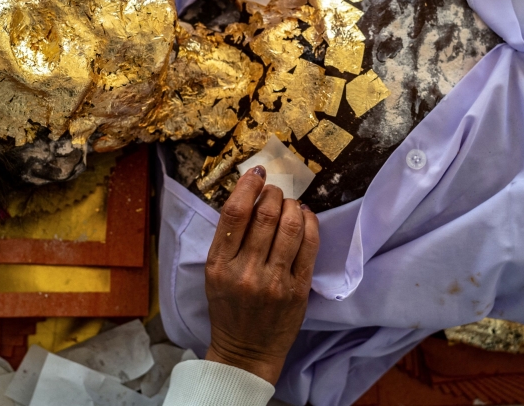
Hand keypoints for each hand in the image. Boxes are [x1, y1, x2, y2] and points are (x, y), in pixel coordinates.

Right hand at [204, 166, 319, 384]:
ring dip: (292, 205)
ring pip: (290, 226)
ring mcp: (274, 281)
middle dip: (274, 194)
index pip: (234, 214)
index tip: (257, 173)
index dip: (248, 186)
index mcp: (219, 264)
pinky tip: (305, 217)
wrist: (246, 351)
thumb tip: (250, 196)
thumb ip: (229, 239)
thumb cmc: (228, 308)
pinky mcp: (298, 290)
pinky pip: (309, 246)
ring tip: (290, 203)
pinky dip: (309, 223)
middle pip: (265, 215)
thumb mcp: (215, 273)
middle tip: (275, 191)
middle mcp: (245, 271)